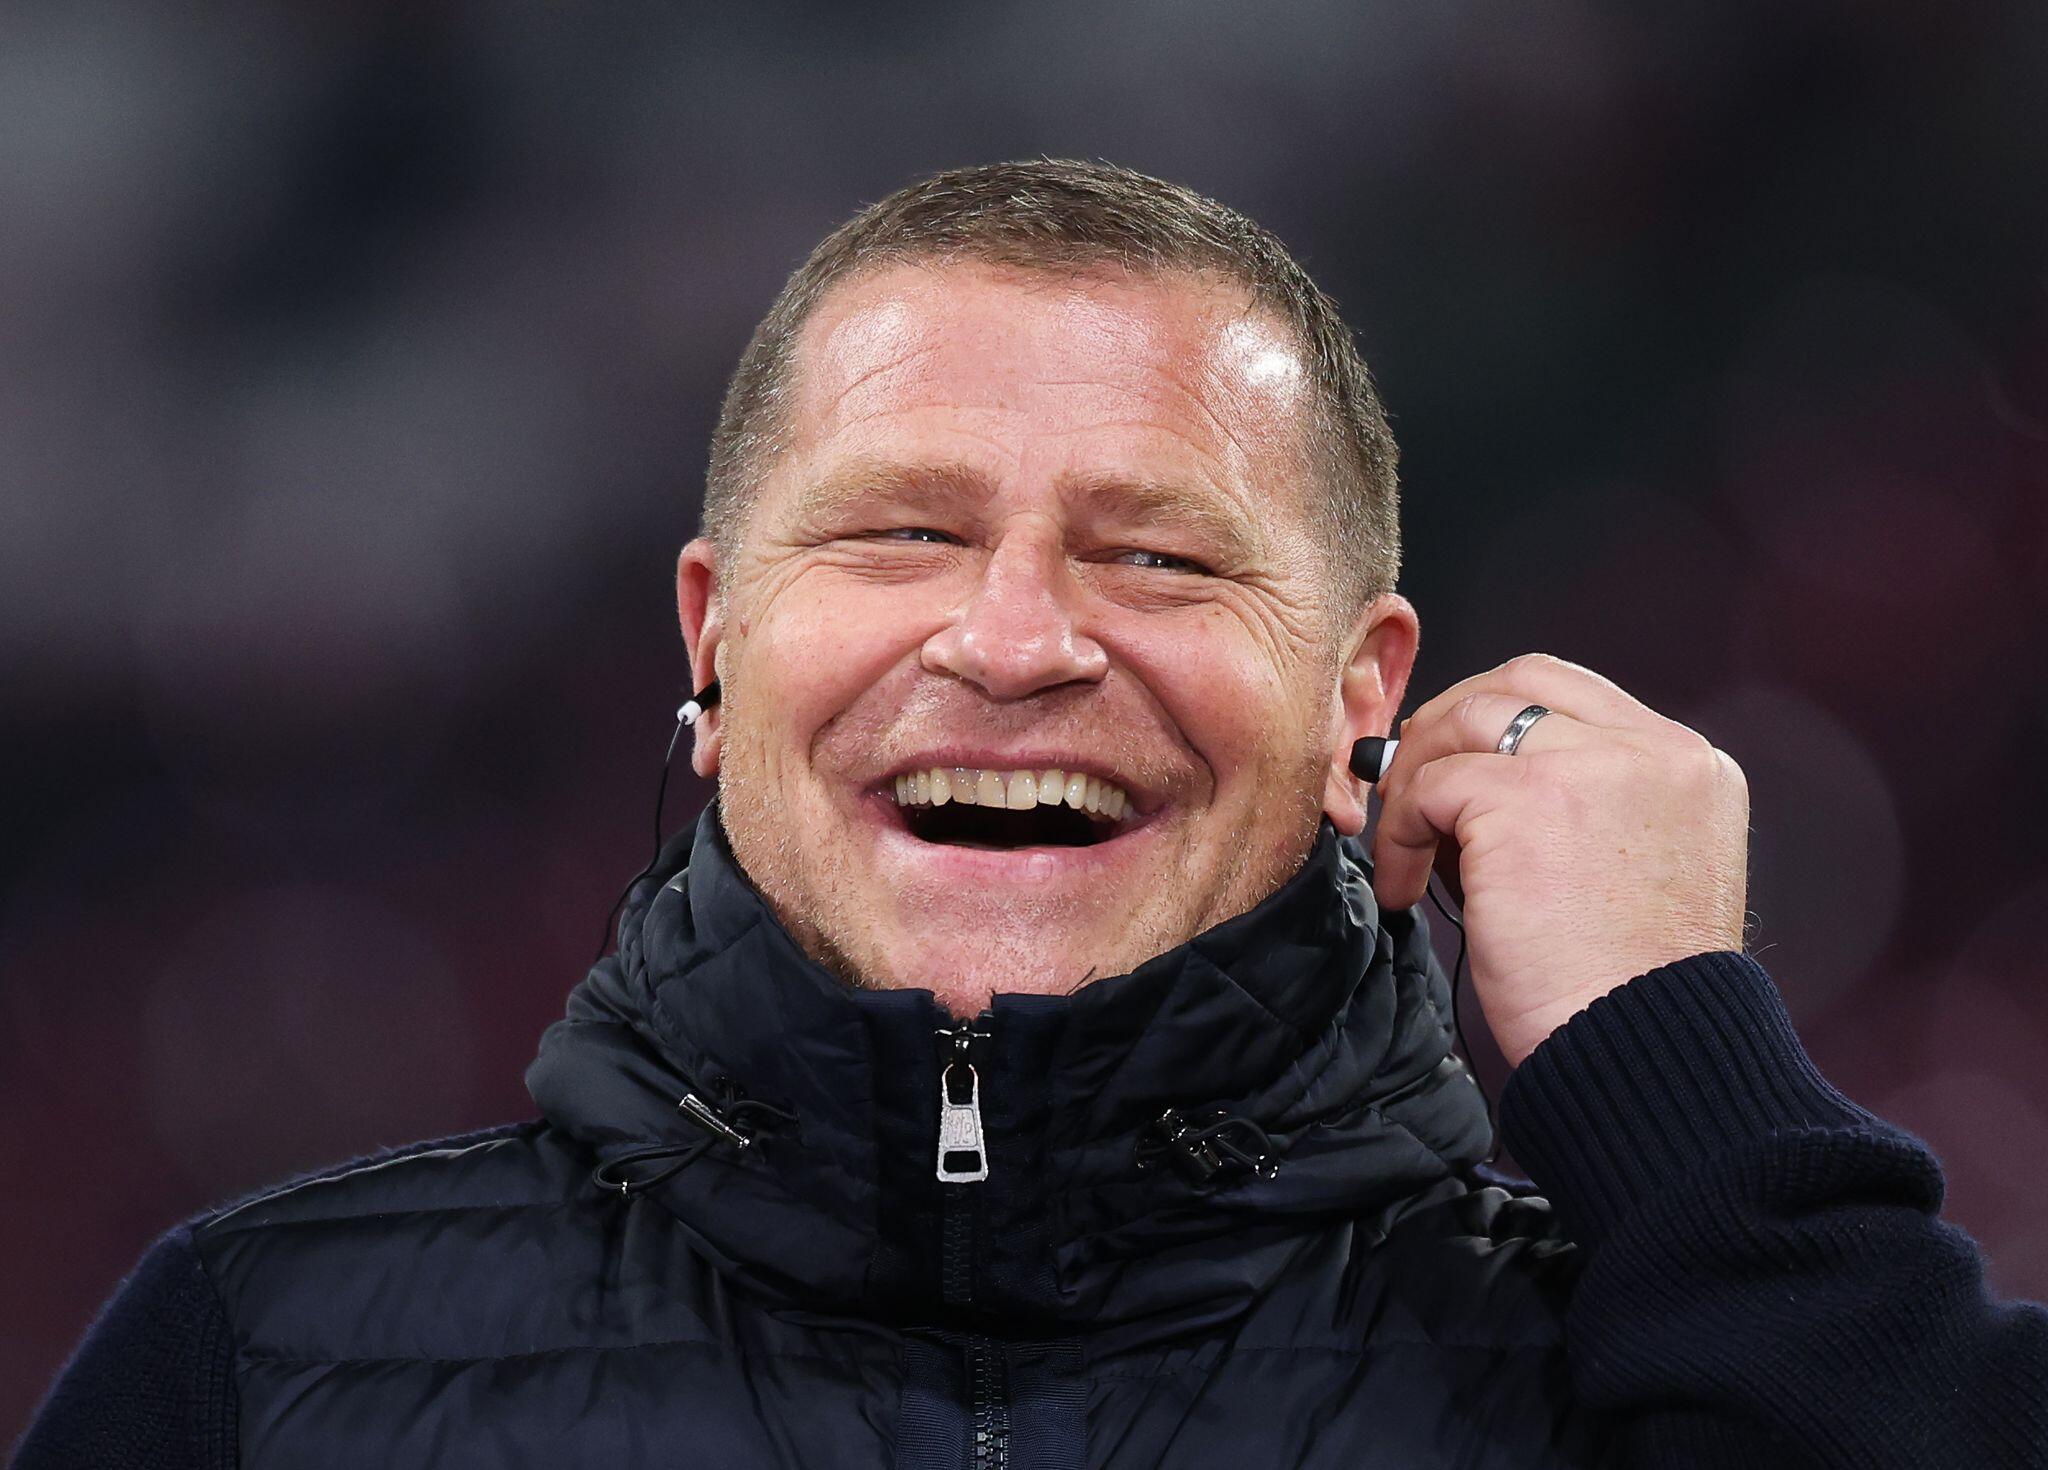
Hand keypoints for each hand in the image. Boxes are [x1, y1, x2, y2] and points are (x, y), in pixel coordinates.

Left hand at [1368, 653, 1750, 1068]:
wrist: (1641, 1050)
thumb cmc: (1626, 993)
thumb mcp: (1636, 874)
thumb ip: (1583, 810)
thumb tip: (1465, 780)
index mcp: (1691, 767)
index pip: (1575, 695)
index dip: (1500, 720)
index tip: (1458, 767)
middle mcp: (1652, 752)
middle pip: (1521, 682)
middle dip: (1451, 723)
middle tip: (1410, 784)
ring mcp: (1589, 766)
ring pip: (1468, 720)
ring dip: (1417, 777)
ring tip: (1404, 846)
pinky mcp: (1523, 799)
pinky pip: (1430, 786)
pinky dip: (1399, 833)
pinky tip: (1403, 889)